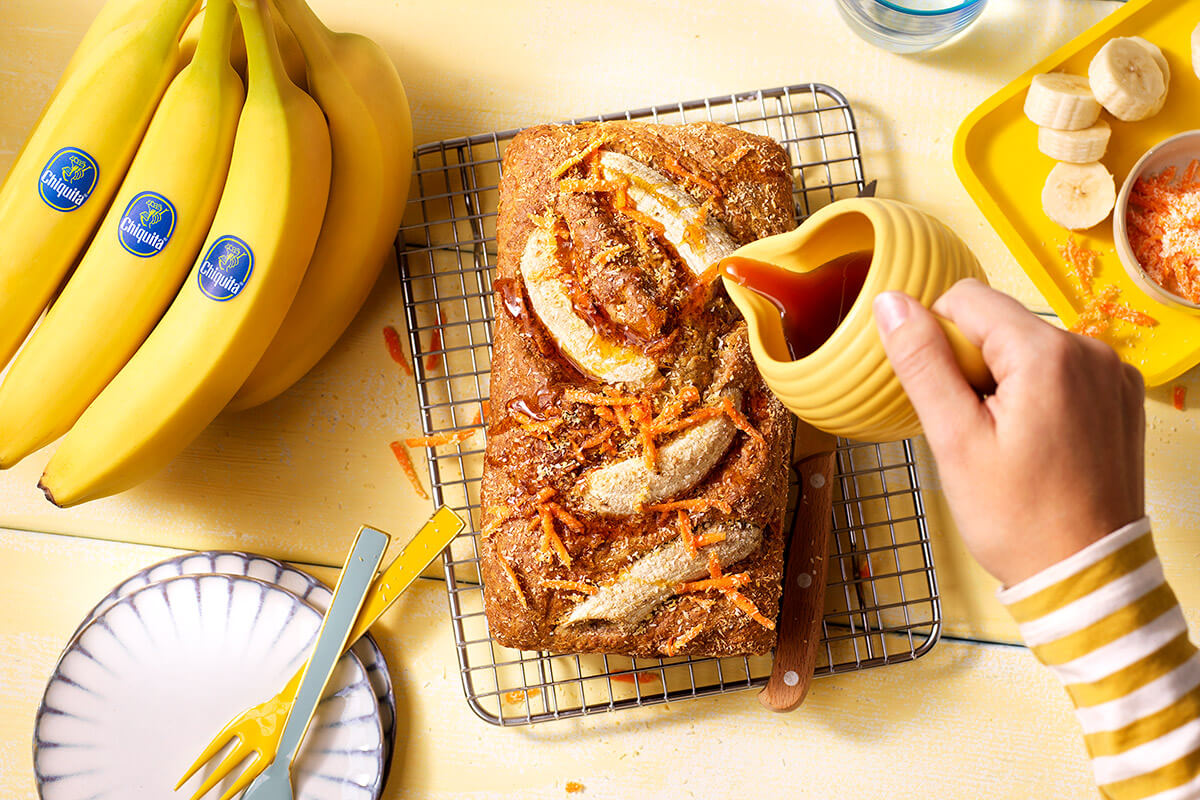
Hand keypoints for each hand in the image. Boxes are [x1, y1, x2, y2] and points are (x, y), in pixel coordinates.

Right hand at [873, 279, 1145, 586]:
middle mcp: (1091, 350)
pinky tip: (1035, 443)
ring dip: (1004, 382)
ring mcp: (1113, 373)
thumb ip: (922, 362)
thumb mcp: (954, 439)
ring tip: (1007, 443)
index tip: (949, 401)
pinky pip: (1060, 371)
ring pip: (1027, 347)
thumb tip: (890, 303)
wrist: (1087, 576)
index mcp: (1048, 353)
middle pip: (999, 323)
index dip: (938, 343)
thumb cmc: (1017, 518)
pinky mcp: (1122, 396)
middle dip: (973, 366)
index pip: (965, 300)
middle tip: (976, 431)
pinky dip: (1037, 395)